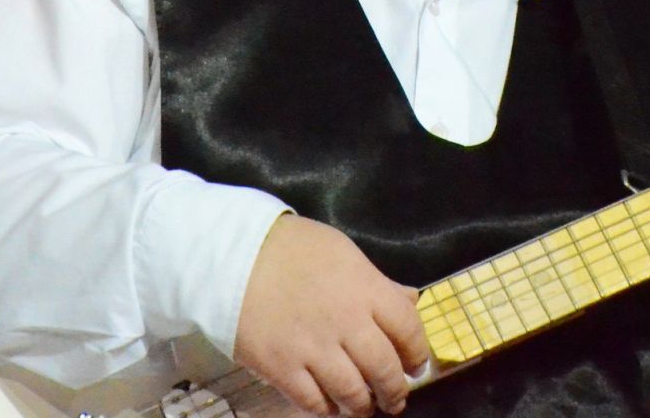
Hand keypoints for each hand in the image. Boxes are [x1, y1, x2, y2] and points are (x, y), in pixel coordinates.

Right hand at [235, 214, 429, 416]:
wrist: (231, 256)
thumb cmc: (292, 248)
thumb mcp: (344, 252)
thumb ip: (378, 282)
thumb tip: (409, 301)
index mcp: (365, 289)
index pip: (408, 330)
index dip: (417, 353)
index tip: (416, 366)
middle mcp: (346, 323)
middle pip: (384, 369)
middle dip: (395, 391)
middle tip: (394, 399)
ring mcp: (314, 349)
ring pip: (353, 394)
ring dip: (363, 406)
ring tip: (364, 406)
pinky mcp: (282, 369)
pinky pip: (314, 403)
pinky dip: (328, 410)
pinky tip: (330, 405)